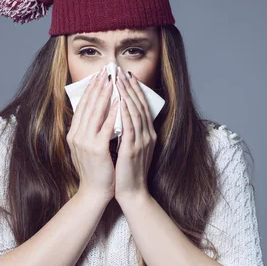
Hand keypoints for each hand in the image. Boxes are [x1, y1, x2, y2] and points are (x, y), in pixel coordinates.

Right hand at [66, 68, 117, 202]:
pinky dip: (113, 111)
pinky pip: (106, 125)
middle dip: (97, 86)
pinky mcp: (96, 148)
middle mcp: (76, 135)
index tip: (98, 76)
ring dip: (105, 94)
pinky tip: (119, 101)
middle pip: (88, 105)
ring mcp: (85, 141)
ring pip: (96, 112)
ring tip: (112, 80)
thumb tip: (97, 114)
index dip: (90, 90)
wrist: (94, 192)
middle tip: (106, 71)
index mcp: (74, 134)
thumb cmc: (96, 171)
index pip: (82, 107)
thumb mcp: (87, 148)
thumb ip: (89, 132)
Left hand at [114, 68, 156, 203]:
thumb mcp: (131, 148)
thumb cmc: (128, 172)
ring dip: (127, 95)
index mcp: (147, 135)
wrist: (132, 193)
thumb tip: (119, 116)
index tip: (127, 77)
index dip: (135, 91)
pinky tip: (120, 100)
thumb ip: (129, 133)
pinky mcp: (133, 149)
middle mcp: (147, 136)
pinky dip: (125, 112)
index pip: (141, 107)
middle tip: (121, 72)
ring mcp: (141, 142)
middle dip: (130, 88)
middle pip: (140, 106)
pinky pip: (130, 126)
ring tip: (119, 80)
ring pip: (135, 113)